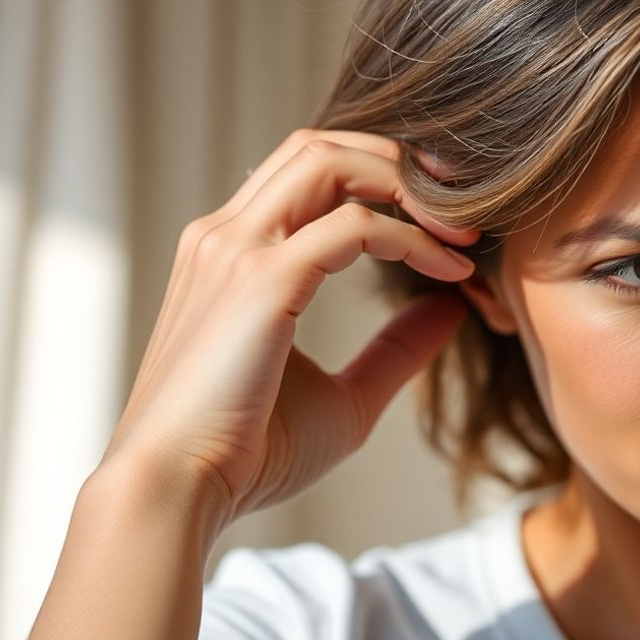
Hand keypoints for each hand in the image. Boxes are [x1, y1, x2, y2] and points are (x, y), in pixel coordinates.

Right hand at [102, 129, 476, 532]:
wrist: (176, 493)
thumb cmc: (249, 454)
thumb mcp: (345, 396)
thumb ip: (396, 349)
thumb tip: (452, 311)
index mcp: (233, 253)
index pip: (308, 173)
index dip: (383, 183)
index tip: (445, 226)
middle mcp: (227, 236)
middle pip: (318, 145)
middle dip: (397, 161)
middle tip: (463, 205)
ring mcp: (237, 250)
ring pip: (328, 160)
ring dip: (404, 183)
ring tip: (460, 231)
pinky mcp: (260, 279)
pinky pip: (352, 225)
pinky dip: (410, 237)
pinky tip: (450, 272)